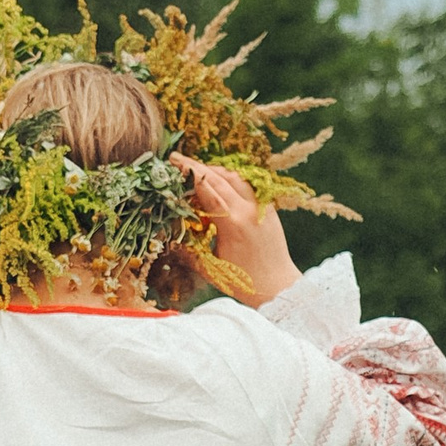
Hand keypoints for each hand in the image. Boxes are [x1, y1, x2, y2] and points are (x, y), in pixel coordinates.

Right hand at [176, 157, 298, 303]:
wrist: (278, 286)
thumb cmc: (243, 282)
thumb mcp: (210, 268)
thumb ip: (188, 251)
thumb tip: (167, 238)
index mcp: (233, 224)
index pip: (207, 189)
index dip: (189, 174)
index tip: (173, 162)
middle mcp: (248, 210)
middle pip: (219, 177)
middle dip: (197, 166)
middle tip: (177, 159)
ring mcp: (261, 206)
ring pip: (235, 177)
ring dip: (214, 170)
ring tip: (196, 169)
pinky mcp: (268, 208)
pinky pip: (247, 185)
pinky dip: (230, 178)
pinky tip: (219, 180)